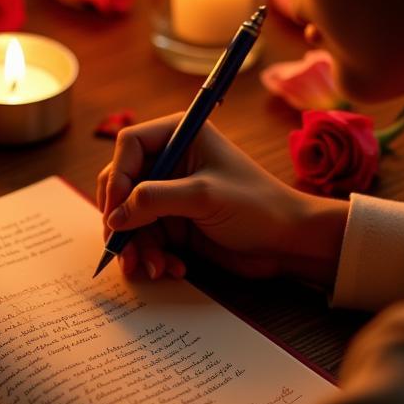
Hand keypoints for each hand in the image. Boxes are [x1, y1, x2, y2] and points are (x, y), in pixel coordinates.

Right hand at [96, 115, 348, 287]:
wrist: (288, 242)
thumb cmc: (256, 207)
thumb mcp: (203, 197)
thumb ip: (154, 200)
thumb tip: (115, 216)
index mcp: (181, 135)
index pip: (129, 146)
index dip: (117, 178)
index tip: (117, 212)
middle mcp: (172, 160)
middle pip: (122, 184)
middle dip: (121, 220)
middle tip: (122, 250)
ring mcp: (172, 193)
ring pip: (130, 217)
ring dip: (138, 246)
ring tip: (153, 269)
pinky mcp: (175, 221)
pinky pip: (147, 237)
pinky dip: (153, 255)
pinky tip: (171, 269)